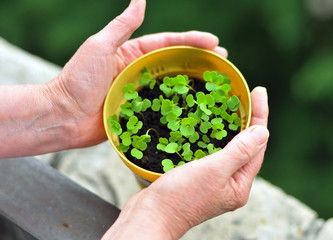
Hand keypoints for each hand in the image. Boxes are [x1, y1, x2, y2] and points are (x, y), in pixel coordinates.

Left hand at [47, 0, 226, 148]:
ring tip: (217, 85)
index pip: (168, 42)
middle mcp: (140, 71)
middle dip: (200, 60)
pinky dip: (180, 107)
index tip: (214, 42)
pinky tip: (195, 109)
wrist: (64, 116)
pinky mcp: (140, 113)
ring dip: (194, 83)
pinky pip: (164, 108)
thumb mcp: (100, 46)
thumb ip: (122, 25)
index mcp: (132, 53)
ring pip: (173, 86)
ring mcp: (141, 93)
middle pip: (176, 63)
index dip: (192, 41)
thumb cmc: (78, 80)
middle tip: (223, 62)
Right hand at [102, 87, 268, 239]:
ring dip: (229, 126)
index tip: (258, 92)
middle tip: (244, 94)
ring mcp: (213, 181)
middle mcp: (229, 184)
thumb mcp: (214, 171)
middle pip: (244, 146)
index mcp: (239, 185)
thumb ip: (239, 152)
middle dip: (247, 119)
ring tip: (230, 105)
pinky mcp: (197, 178)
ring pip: (226, 148)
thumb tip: (263, 132)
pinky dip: (212, 136)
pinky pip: (211, 152)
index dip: (259, 116)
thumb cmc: (181, 197)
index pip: (257, 146)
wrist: (150, 215)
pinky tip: (206, 125)